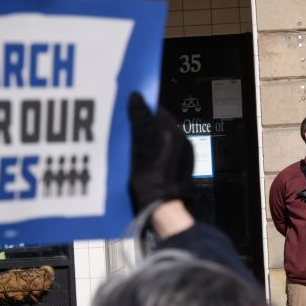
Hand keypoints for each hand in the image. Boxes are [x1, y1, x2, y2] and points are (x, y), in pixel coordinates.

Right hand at [128, 93, 193, 213]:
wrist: (162, 209)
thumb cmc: (151, 176)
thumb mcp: (141, 143)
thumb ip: (140, 118)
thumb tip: (137, 96)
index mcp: (175, 132)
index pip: (157, 112)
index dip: (140, 109)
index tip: (124, 111)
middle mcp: (182, 144)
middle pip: (158, 128)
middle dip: (141, 128)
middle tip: (122, 130)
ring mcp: (181, 160)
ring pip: (159, 144)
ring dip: (144, 144)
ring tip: (127, 149)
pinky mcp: (176, 173)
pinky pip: (161, 159)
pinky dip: (150, 158)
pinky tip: (138, 165)